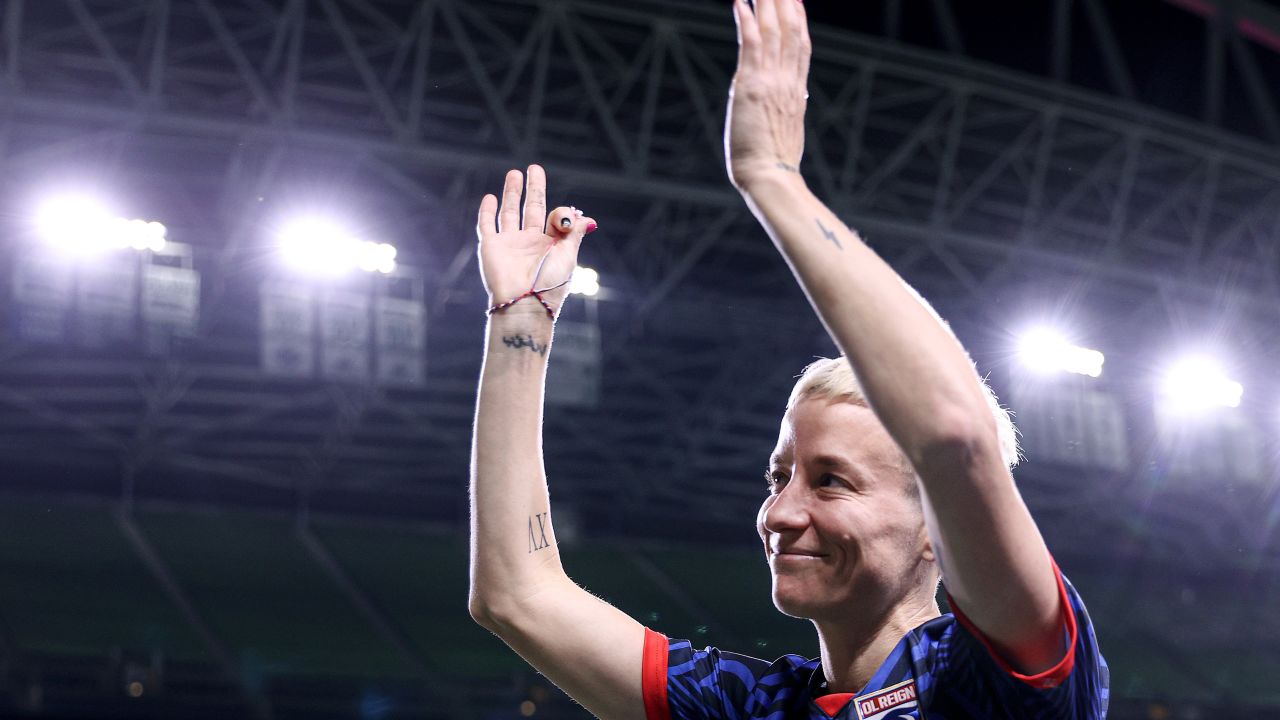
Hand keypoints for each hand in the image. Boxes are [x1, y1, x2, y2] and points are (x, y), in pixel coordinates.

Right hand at [477, 165, 596, 318]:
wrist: (524, 304)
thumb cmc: (549, 284)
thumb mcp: (568, 256)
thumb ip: (574, 234)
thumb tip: (587, 218)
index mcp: (550, 244)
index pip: (555, 217)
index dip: (560, 212)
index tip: (561, 219)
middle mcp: (530, 242)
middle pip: (531, 208)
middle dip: (533, 188)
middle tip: (534, 168)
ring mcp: (509, 244)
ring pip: (509, 212)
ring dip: (512, 193)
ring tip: (514, 173)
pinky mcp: (491, 247)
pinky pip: (487, 225)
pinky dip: (487, 211)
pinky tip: (490, 197)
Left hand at [726, 0, 811, 191]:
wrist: (770, 176)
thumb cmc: (773, 164)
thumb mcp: (786, 131)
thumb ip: (787, 110)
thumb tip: (792, 101)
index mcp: (796, 92)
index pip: (801, 47)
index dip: (799, 20)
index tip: (796, 1)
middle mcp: (787, 81)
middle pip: (791, 31)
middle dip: (786, 2)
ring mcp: (771, 81)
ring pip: (773, 31)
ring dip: (767, 2)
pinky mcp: (751, 85)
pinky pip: (751, 44)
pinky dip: (745, 21)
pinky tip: (740, 2)